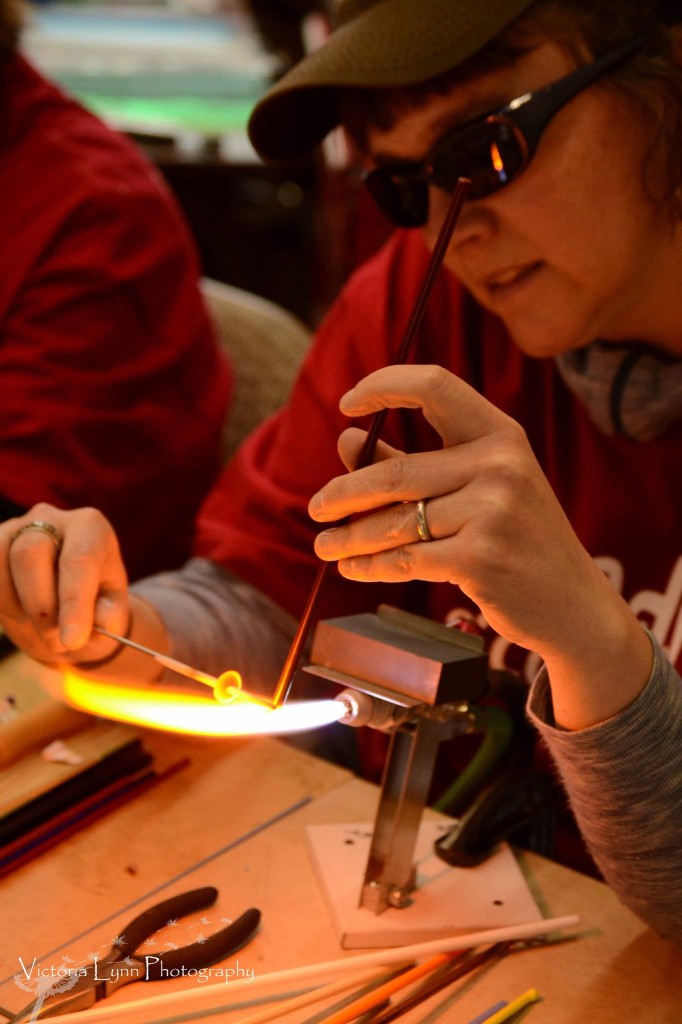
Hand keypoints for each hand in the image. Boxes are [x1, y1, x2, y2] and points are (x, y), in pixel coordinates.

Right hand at [0, 503, 128, 665]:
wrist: (66, 602)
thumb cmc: (93, 604)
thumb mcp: (111, 613)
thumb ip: (110, 615)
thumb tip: (102, 617)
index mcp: (91, 527)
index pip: (79, 559)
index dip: (74, 602)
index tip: (72, 640)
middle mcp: (51, 518)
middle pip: (30, 554)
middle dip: (41, 607)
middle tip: (57, 642)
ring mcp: (14, 528)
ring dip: (16, 606)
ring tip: (41, 626)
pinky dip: (0, 602)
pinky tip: (19, 614)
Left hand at [309, 365, 651, 726]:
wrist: (572, 604)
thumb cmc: (517, 539)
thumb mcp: (476, 490)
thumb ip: (408, 464)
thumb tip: (345, 438)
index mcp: (501, 434)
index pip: (434, 386)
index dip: (384, 386)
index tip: (346, 402)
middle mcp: (499, 464)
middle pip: (395, 473)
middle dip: (344, 494)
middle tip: (316, 507)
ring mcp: (492, 512)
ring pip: (394, 523)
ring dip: (350, 537)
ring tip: (325, 545)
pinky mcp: (479, 558)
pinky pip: (406, 559)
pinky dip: (372, 566)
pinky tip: (353, 568)